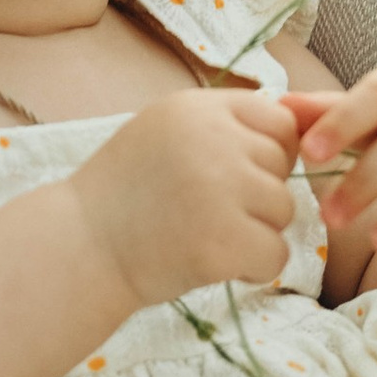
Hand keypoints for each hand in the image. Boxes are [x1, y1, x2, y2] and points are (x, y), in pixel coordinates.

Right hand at [70, 92, 300, 312]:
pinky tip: (212, 263)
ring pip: (284, 211)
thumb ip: (221, 125)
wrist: (78, 248)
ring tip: (205, 236)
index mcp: (197, 108)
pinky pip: (276, 255)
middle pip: (283, 166)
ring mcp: (221, 191)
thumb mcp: (165, 132)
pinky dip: (252, 268)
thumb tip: (298, 125)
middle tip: (208, 212)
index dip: (267, 152)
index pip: (279, 120)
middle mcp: (214, 141)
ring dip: (255, 231)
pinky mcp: (224, 242)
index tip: (235, 175)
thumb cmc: (123, 193)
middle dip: (258, 194)